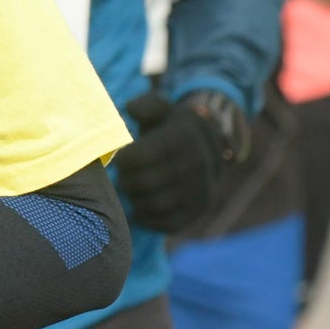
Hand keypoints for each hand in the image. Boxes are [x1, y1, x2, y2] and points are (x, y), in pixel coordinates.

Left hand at [114, 88, 249, 235]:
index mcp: (182, 137)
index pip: (138, 157)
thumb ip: (145, 105)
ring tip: (133, 189)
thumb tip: (131, 108)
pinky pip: (166, 223)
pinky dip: (147, 218)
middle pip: (142, 183)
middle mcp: (196, 164)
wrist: (208, 146)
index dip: (122, 160)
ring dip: (135, 198)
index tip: (121, 158)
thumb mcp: (160, 108)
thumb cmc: (170, 126)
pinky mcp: (200, 210)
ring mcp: (201, 189)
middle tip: (124, 176)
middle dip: (126, 180)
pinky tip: (141, 206)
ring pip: (152, 204)